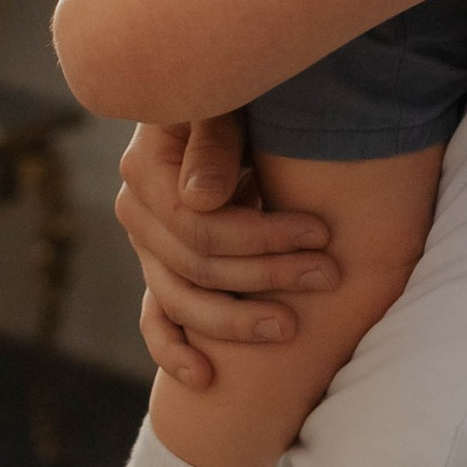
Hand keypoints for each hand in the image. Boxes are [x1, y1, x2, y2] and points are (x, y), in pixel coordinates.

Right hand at [114, 116, 339, 394]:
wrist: (225, 90)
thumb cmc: (234, 87)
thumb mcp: (224, 97)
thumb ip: (213, 141)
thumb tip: (202, 199)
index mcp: (147, 169)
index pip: (200, 226)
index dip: (261, 237)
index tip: (321, 234)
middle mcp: (137, 210)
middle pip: (198, 264)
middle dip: (267, 274)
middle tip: (329, 275)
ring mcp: (146, 243)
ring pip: (181, 299)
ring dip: (236, 321)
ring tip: (291, 329)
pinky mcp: (159, 265)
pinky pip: (156, 317)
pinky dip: (175, 350)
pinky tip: (204, 379)